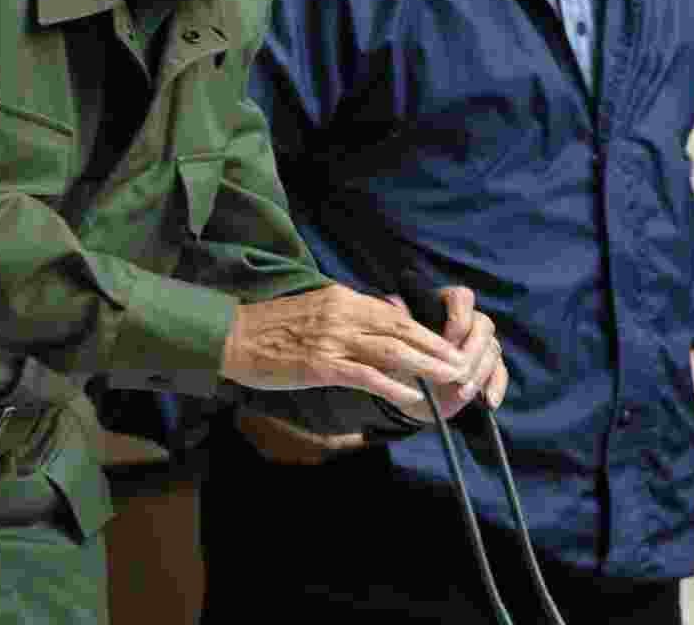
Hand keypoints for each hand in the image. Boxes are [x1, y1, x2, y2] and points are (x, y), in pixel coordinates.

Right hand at [220, 283, 486, 418]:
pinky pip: (365, 374)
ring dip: (425, 365)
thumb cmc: (271, 327)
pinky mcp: (320, 364)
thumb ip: (345, 315)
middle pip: (400, 329)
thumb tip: (374, 322)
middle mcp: (342, 314)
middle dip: (435, 346)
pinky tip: (412, 395)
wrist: (232, 335)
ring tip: (450, 378)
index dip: (423, 330)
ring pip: (390, 350)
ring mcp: (332, 339)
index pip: (392, 314)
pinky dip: (392, 384)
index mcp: (342, 298)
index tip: (445, 344)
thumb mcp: (315, 310)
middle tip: (462, 362)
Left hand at [387, 285, 506, 421]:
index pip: (462, 297)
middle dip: (471, 352)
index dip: (459, 319)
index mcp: (444, 306)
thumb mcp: (396, 340)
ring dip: (479, 373)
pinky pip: (501, 372)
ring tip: (461, 392)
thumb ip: (400, 321)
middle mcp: (467, 320)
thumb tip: (395, 300)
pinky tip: (489, 401)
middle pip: (483, 324)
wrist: (407, 390)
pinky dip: (496, 386)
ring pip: (493, 349)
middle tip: (456, 374)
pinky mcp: (488, 368)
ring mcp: (480, 344)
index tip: (446, 343)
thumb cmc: (400, 357)